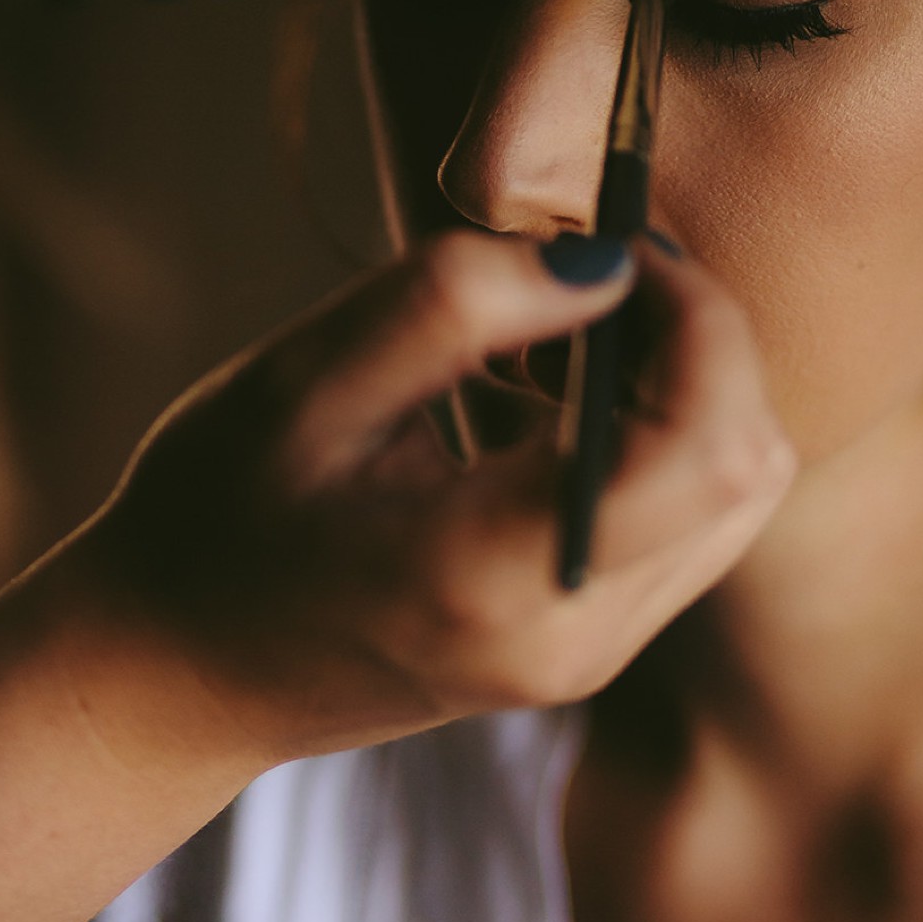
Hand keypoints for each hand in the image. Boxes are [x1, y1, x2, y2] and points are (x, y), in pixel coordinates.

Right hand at [58, 230, 794, 771]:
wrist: (175, 674)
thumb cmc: (211, 519)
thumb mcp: (300, 384)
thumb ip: (449, 304)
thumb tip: (601, 259)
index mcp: (495, 577)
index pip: (703, 444)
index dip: (699, 319)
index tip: (619, 247)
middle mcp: (570, 640)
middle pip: (747, 469)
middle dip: (703, 345)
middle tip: (594, 277)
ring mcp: (586, 659)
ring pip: (735, 499)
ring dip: (687, 390)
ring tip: (559, 338)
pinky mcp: (585, 650)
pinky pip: (687, 528)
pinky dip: (659, 440)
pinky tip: (551, 400)